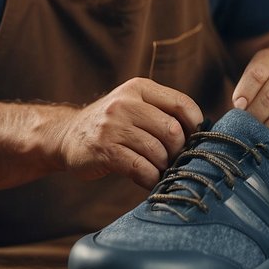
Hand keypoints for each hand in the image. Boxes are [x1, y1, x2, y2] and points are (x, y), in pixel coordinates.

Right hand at [55, 78, 202, 190]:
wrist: (66, 136)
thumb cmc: (111, 125)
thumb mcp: (133, 106)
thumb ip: (162, 112)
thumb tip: (202, 135)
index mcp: (139, 88)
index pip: (182, 104)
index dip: (195, 126)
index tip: (194, 141)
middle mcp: (125, 102)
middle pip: (172, 131)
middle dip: (178, 152)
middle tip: (174, 161)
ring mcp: (113, 126)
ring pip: (157, 151)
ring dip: (163, 167)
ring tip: (159, 171)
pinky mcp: (104, 149)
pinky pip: (140, 168)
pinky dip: (150, 179)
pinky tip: (148, 180)